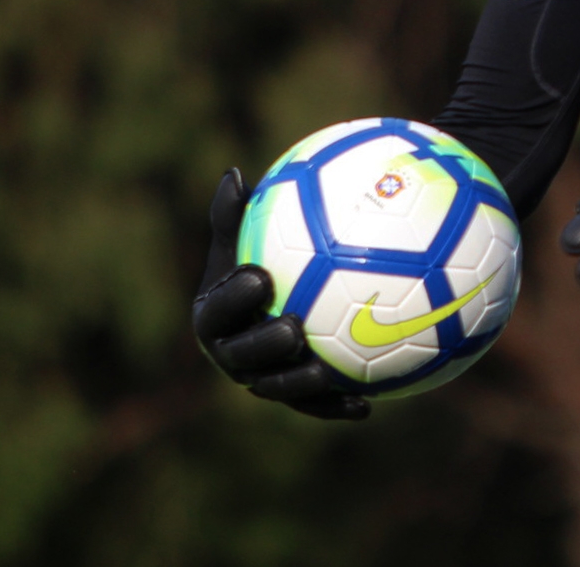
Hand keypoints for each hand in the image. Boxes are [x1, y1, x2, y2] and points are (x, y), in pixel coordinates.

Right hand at [192, 168, 369, 419]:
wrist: (281, 296)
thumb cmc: (262, 256)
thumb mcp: (245, 236)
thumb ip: (236, 213)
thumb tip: (233, 174)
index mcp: (213, 315)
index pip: (216, 310)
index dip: (232, 298)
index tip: (260, 277)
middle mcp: (231, 353)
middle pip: (241, 356)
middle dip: (263, 346)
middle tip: (291, 328)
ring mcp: (261, 379)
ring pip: (276, 388)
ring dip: (298, 384)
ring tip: (325, 371)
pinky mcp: (293, 397)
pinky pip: (314, 405)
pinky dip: (336, 406)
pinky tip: (367, 404)